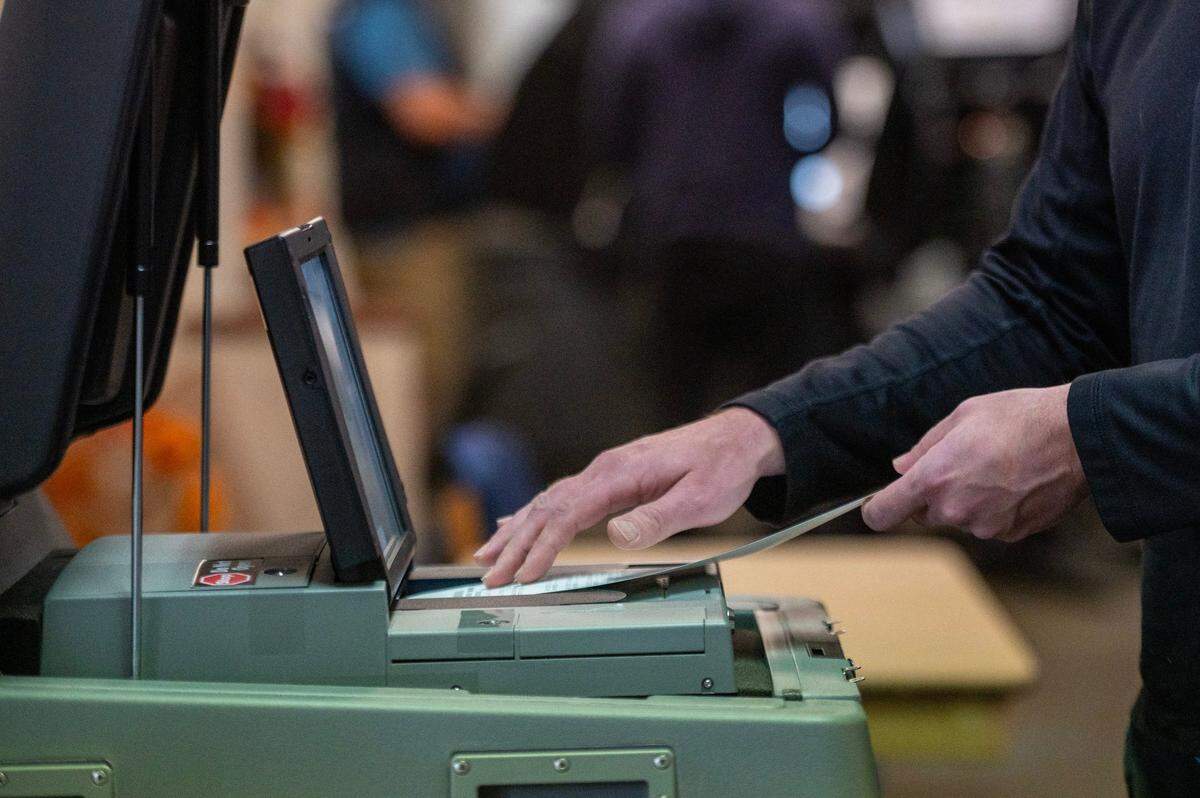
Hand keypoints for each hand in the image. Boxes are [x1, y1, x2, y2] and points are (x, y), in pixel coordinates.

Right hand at [473, 408, 785, 586]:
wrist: (736, 440)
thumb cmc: (720, 468)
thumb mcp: (699, 499)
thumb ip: (657, 519)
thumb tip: (617, 535)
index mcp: (620, 474)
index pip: (569, 513)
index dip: (543, 547)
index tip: (524, 574)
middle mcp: (604, 470)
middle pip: (548, 508)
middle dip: (516, 544)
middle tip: (490, 576)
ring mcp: (604, 474)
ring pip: (548, 502)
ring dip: (516, 530)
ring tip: (486, 554)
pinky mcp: (611, 480)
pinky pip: (562, 498)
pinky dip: (534, 515)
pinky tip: (515, 524)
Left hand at [862, 384, 1087, 540]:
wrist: (1080, 437)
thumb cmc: (1019, 418)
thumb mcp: (962, 417)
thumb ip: (924, 448)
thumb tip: (900, 468)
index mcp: (933, 479)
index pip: (882, 514)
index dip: (877, 508)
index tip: (881, 500)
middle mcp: (954, 510)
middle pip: (923, 514)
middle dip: (932, 494)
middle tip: (960, 462)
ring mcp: (984, 527)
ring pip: (959, 518)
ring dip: (966, 500)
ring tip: (996, 466)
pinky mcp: (1011, 534)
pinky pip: (988, 524)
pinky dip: (994, 508)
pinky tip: (1015, 481)